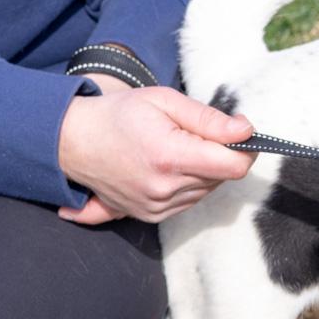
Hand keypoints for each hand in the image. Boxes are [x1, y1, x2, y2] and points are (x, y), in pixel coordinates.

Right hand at [57, 86, 255, 224]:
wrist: (71, 141)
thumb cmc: (119, 115)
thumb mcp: (164, 101)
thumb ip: (209, 119)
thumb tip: (246, 131)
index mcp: (170, 157)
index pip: (233, 166)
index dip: (245, 150)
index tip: (240, 135)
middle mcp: (164, 188)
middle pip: (221, 178)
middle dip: (217, 155)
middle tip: (190, 135)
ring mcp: (156, 207)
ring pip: (207, 191)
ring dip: (202, 171)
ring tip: (172, 149)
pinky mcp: (150, 216)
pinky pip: (189, 202)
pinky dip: (187, 184)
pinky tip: (165, 167)